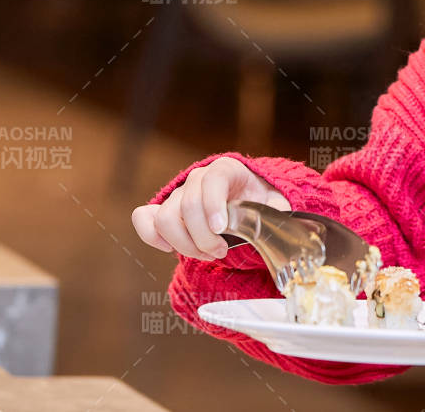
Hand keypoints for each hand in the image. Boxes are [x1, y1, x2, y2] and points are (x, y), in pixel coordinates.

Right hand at [131, 156, 290, 259]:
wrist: (246, 203)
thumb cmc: (261, 202)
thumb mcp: (276, 203)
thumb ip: (278, 208)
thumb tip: (280, 214)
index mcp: (226, 170)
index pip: (212, 179)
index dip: (213, 204)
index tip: (221, 230)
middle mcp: (198, 178)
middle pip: (186, 205)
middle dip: (202, 237)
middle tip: (221, 252)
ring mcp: (179, 194)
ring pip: (165, 218)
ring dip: (184, 244)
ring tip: (206, 254)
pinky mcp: (164, 210)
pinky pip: (144, 218)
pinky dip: (152, 235)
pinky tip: (170, 248)